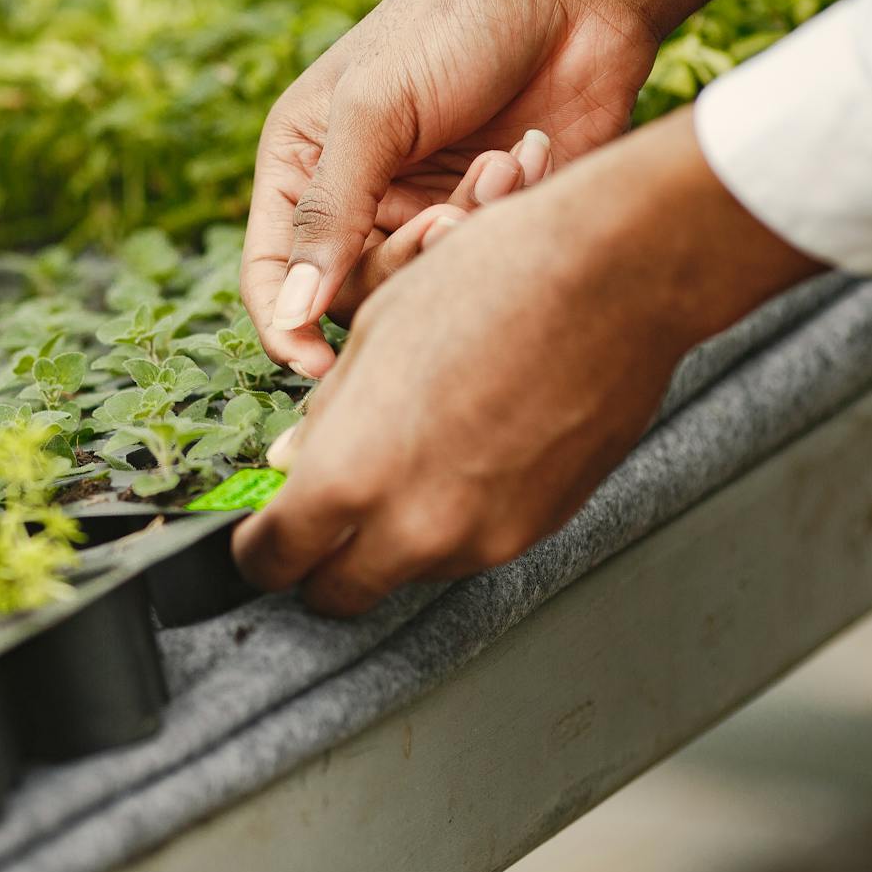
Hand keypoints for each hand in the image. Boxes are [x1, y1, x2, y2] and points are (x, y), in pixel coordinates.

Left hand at [231, 109, 823, 615]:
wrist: (614, 276)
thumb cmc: (488, 284)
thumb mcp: (374, 339)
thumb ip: (325, 421)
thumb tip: (289, 462)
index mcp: (349, 476)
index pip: (273, 560)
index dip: (256, 548)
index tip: (259, 534)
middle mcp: (413, 527)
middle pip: (335, 595)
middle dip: (315, 567)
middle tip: (317, 524)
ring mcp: (481, 538)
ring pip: (404, 571)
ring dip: (388, 540)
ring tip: (409, 457)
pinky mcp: (536, 530)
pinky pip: (468, 547)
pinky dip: (449, 521)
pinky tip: (464, 452)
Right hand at [242, 0, 774, 377]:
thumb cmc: (457, 21)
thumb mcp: (373, 111)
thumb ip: (329, 215)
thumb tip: (292, 315)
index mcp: (302, 164)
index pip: (271, 272)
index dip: (286, 327)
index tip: (319, 369)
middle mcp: (355, 195)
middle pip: (351, 291)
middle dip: (404, 261)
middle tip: (448, 222)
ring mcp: (421, 208)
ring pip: (421, 282)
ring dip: (465, 230)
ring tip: (501, 168)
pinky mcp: (488, 215)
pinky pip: (482, 258)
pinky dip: (508, 210)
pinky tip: (534, 152)